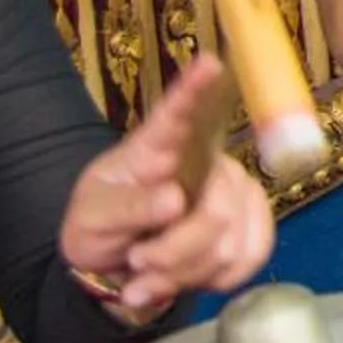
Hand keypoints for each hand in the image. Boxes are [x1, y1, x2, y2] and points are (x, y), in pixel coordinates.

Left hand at [57, 57, 275, 319]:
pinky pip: (248, 259)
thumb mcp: (91, 220)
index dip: (193, 89)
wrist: (118, 264)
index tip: (208, 62)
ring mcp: (234, 192)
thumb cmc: (100, 226)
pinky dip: (209, 281)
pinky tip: (180, 278)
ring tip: (147, 277)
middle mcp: (206, 162)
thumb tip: (174, 202)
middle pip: (216, 206)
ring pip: (230, 242)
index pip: (176, 113)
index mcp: (158, 147)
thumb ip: (126, 210)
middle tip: (138, 263)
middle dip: (174, 249)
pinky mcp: (251, 227)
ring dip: (183, 272)